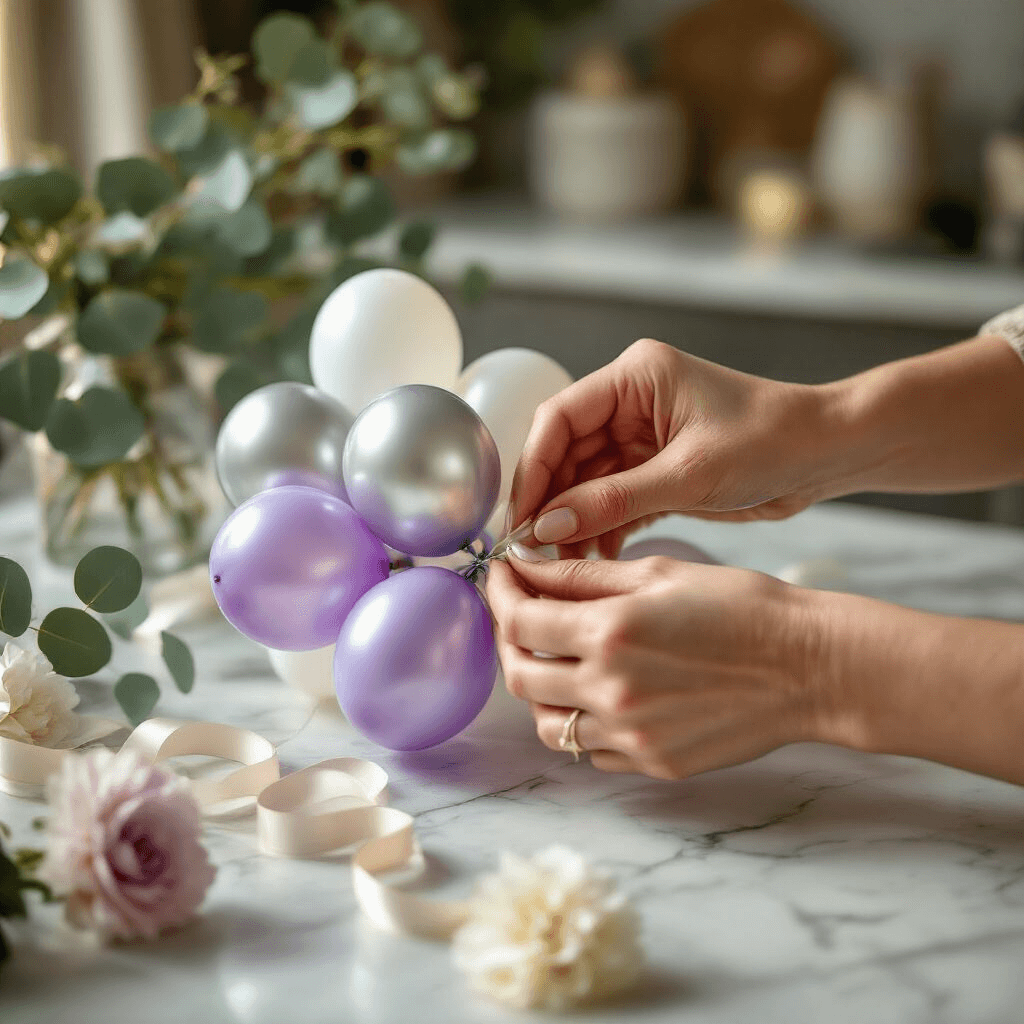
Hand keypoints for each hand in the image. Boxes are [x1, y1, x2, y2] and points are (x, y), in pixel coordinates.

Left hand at [486, 552, 824, 780]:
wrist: (809, 667)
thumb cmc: (743, 607)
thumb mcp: (660, 573)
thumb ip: (584, 576)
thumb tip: (526, 568)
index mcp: (610, 631)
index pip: (519, 619)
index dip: (500, 594)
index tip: (502, 578)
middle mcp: (610, 689)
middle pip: (520, 675)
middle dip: (508, 641)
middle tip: (520, 618)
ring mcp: (630, 734)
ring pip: (548, 723)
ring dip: (540, 689)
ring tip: (558, 660)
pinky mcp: (652, 763)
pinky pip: (590, 749)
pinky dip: (582, 722)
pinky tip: (601, 694)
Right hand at [507, 338, 840, 557]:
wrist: (829, 454)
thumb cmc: (774, 442)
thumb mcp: (690, 474)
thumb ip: (614, 499)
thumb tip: (547, 524)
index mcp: (636, 377)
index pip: (560, 417)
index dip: (534, 468)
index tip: (522, 517)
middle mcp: (631, 402)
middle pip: (566, 452)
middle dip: (551, 502)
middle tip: (535, 551)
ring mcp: (642, 436)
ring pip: (585, 480)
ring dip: (573, 521)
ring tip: (563, 565)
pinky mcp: (655, 468)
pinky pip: (612, 498)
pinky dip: (601, 528)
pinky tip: (595, 559)